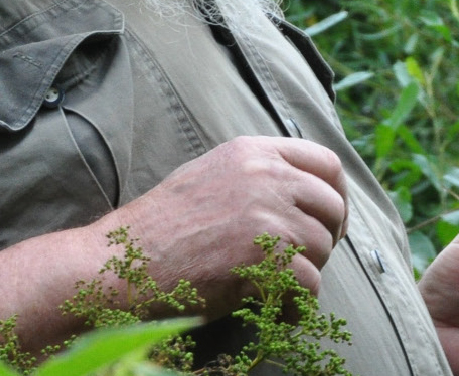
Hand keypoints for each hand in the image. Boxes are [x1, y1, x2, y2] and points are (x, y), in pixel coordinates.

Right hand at [94, 135, 345, 312]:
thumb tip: (302, 190)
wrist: (123, 262)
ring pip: (322, 248)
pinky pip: (309, 286)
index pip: (326, 162)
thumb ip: (255, 174)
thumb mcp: (209, 176)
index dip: (335, 195)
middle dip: (325, 238)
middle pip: (332, 206)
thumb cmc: (160, 227)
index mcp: (252, 152)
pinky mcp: (264, 258)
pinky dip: (295, 304)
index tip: (325, 220)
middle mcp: (264, 176)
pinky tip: (272, 307)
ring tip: (273, 283)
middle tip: (302, 260)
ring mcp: (266, 215)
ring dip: (306, 272)